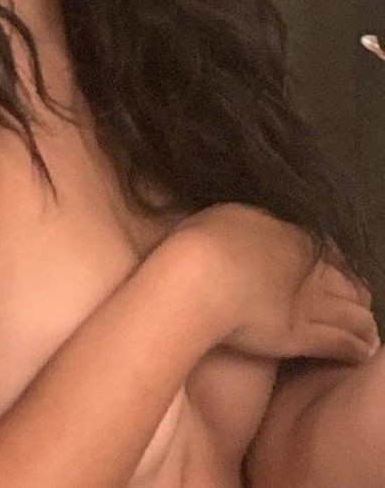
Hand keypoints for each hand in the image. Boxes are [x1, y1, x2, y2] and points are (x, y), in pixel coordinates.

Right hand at [172, 203, 378, 362]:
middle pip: (347, 280)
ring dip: (364, 321)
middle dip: (356, 289)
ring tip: (370, 330)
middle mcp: (307, 267)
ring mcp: (309, 302)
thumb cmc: (203, 241)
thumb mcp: (225, 216)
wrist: (200, 276)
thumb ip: (245, 224)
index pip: (325, 247)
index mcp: (290, 233)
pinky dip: (356, 348)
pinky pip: (341, 342)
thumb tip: (242, 224)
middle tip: (362, 297)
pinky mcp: (302, 336)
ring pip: (352, 312)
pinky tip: (363, 352)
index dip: (335, 259)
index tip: (336, 266)